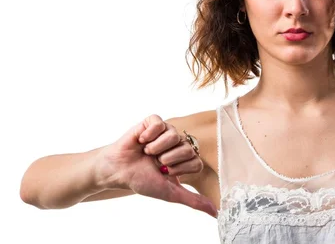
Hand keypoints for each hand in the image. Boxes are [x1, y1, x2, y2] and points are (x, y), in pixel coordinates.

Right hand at [95, 114, 216, 216]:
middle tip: (155, 162)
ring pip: (173, 136)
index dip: (180, 169)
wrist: (118, 170)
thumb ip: (193, 200)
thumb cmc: (142, 180)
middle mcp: (178, 143)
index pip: (197, 162)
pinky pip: (159, 123)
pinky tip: (141, 141)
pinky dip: (148, 135)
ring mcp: (166, 131)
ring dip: (156, 148)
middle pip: (187, 149)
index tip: (166, 173)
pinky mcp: (153, 122)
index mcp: (185, 158)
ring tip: (147, 152)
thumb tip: (215, 213)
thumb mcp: (170, 193)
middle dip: (168, 160)